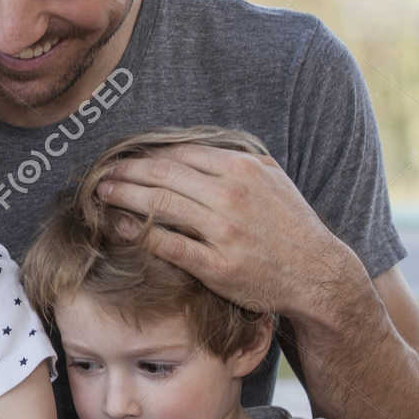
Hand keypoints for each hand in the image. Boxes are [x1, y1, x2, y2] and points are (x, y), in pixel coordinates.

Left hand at [96, 144, 355, 319]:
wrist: (317, 273)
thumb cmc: (290, 225)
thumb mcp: (271, 179)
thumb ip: (236, 160)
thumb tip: (197, 146)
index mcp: (242, 170)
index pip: (180, 155)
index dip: (146, 156)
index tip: (125, 158)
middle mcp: (231, 196)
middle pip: (163, 176)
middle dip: (126, 172)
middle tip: (101, 173)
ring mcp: (223, 231)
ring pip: (159, 205)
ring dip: (124, 197)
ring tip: (101, 193)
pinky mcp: (216, 265)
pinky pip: (166, 244)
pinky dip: (138, 233)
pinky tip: (119, 227)